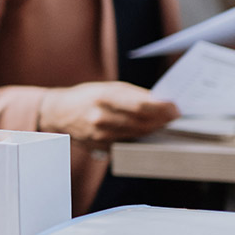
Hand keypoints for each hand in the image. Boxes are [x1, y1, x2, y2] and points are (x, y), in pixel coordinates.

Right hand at [38, 82, 178, 148]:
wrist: (58, 113)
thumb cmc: (86, 97)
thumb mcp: (108, 88)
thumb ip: (132, 95)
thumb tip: (160, 102)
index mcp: (104, 97)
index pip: (140, 105)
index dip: (161, 108)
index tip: (175, 108)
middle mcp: (101, 117)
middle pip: (141, 122)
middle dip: (162, 120)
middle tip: (175, 116)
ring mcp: (100, 135)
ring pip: (137, 135)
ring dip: (153, 129)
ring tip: (164, 123)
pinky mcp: (101, 147)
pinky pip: (127, 143)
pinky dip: (139, 137)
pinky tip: (146, 132)